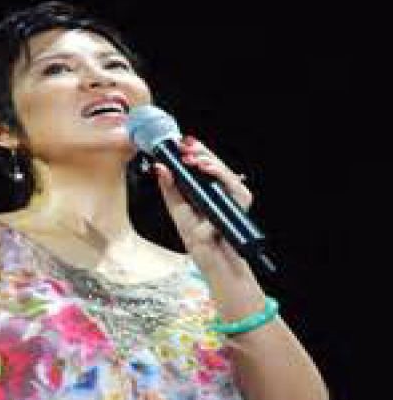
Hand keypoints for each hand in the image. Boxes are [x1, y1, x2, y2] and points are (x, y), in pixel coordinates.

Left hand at [153, 135, 252, 270]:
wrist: (211, 256)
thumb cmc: (197, 235)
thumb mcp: (177, 208)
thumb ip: (169, 187)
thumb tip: (159, 166)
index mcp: (206, 186)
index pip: (201, 162)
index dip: (192, 150)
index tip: (178, 143)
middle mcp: (220, 187)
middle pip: (213, 162)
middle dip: (199, 151)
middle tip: (183, 146)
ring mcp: (232, 194)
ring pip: (223, 169)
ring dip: (207, 160)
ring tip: (191, 158)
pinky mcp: (241, 202)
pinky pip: (233, 184)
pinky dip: (220, 174)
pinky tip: (206, 168)